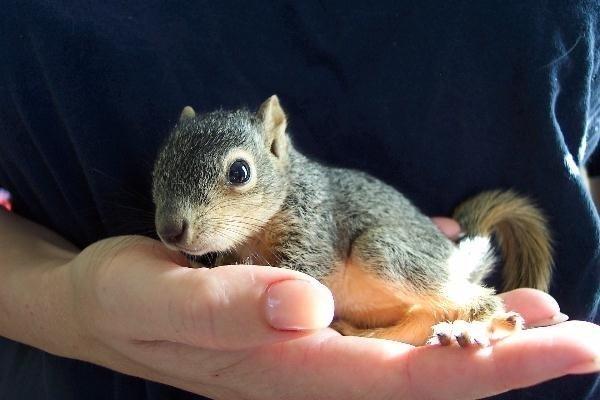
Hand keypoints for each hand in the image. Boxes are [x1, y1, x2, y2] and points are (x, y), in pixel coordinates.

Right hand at [54, 235, 598, 399]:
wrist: (105, 305)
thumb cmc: (125, 298)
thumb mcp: (154, 296)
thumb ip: (224, 304)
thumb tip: (307, 305)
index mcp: (280, 367)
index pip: (401, 379)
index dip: (488, 367)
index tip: (564, 346)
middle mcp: (306, 367)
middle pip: (422, 375)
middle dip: (504, 357)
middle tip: (578, 332)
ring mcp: (306, 351)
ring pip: (408, 354)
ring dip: (476, 337)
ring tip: (540, 313)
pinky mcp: (300, 329)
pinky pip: (379, 329)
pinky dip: (427, 314)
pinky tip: (453, 292)